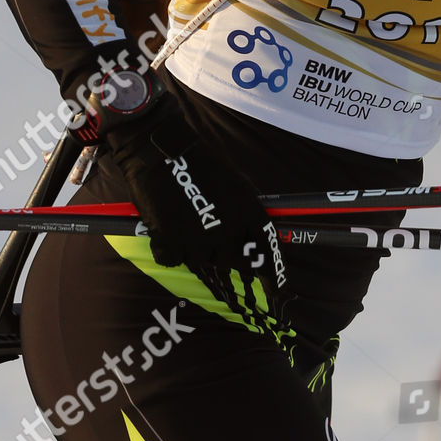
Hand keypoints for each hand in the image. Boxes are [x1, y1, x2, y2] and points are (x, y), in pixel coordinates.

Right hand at [97, 71, 285, 313]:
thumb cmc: (201, 163)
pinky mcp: (171, 241)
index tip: (277, 291)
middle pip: (235, 263)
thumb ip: (244, 213)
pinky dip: (170, 249)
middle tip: (214, 243)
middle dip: (228, 258)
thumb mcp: (234, 184)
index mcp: (248, 212)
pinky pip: (174, 259)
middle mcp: (228, 230)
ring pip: (204, 263)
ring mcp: (199, 239)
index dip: (274, 275)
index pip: (267, 251)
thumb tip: (252, 238)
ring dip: (197, 251)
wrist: (162, 149)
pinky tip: (167, 229)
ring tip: (187, 224)